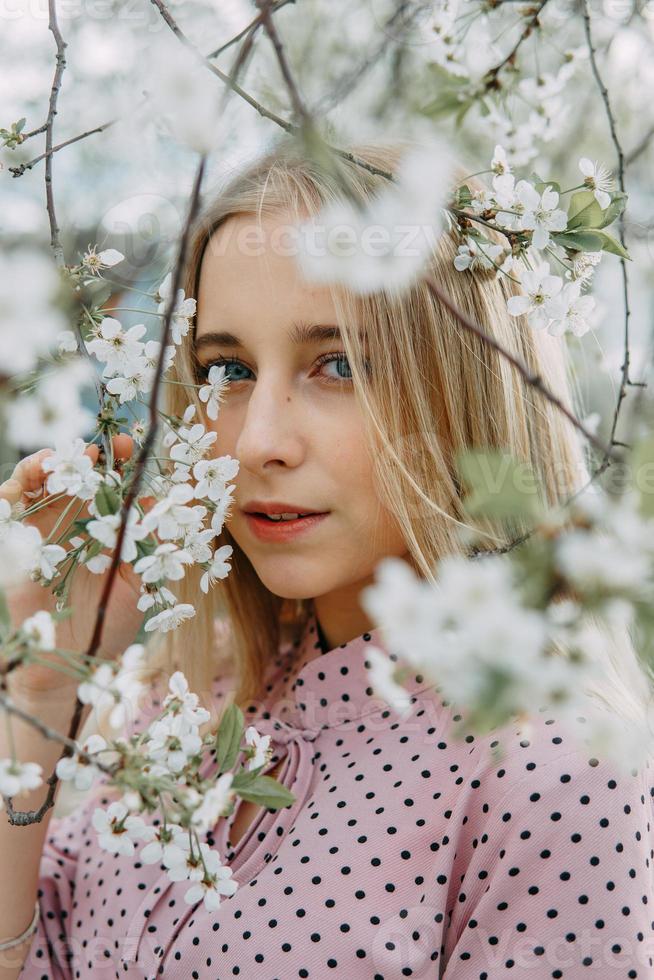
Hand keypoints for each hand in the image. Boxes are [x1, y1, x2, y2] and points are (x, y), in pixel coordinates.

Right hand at [1, 435, 148, 695]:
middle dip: (82, 456)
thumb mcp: (141, 582)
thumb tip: (158, 501)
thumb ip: (150, 543)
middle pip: (74, 475)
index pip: (112, 483)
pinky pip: (10, 507)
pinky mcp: (16, 544)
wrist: (71, 660)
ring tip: (53, 461)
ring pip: (38, 483)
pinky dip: (14, 489)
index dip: (119, 462)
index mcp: (107, 526)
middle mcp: (75, 521)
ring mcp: (43, 529)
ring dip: (43, 466)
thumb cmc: (110, 623)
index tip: (127, 446)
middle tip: (93, 451)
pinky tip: (25, 485)